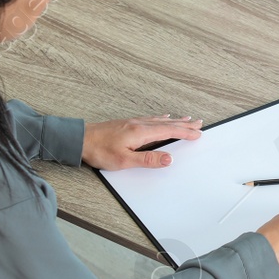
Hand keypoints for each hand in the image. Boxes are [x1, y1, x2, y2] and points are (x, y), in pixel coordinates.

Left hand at [83, 114, 202, 169]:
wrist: (80, 139)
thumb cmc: (99, 150)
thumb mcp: (125, 160)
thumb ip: (148, 159)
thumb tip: (169, 158)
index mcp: (141, 132)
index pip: (169, 131)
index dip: (185, 132)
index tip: (198, 134)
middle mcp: (139, 124)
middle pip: (168, 123)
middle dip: (185, 124)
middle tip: (199, 123)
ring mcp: (133, 122)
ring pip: (160, 120)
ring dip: (175, 120)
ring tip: (186, 119)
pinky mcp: (127, 123)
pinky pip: (151, 119)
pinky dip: (161, 118)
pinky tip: (161, 117)